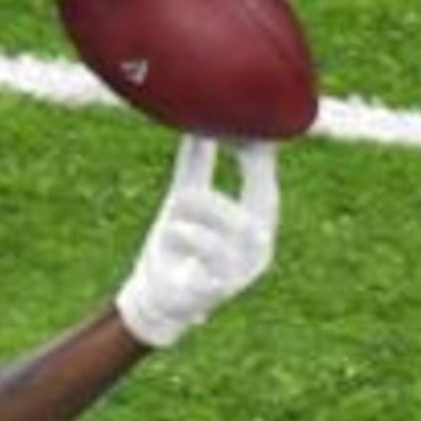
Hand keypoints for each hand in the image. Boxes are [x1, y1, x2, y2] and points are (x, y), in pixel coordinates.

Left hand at [116, 136, 280, 348]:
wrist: (155, 298)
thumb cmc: (175, 247)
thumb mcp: (183, 200)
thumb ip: (196, 165)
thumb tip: (198, 123)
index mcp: (254, 223)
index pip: (266, 183)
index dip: (260, 154)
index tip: (249, 124)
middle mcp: (258, 246)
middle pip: (266, 201)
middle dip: (252, 169)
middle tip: (231, 140)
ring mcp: (243, 270)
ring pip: (240, 227)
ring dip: (208, 206)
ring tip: (181, 198)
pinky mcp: (220, 288)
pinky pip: (214, 255)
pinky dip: (191, 236)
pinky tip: (173, 229)